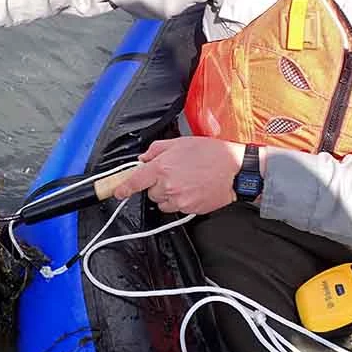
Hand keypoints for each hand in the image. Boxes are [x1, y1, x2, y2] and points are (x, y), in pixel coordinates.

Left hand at [114, 137, 246, 214]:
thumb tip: (144, 159)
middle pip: (150, 192)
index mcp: (162, 167)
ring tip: (184, 183)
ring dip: (167, 195)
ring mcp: (179, 199)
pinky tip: (192, 190)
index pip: (135, 181)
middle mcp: (167, 185)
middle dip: (157, 185)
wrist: (235, 170)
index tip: (117, 192)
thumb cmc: (211, 153)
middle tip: (173, 175)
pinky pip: (176, 208)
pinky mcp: (189, 209)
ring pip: (162, 202)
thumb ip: (157, 149)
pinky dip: (179, 202)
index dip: (123, 188)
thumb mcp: (180, 142)